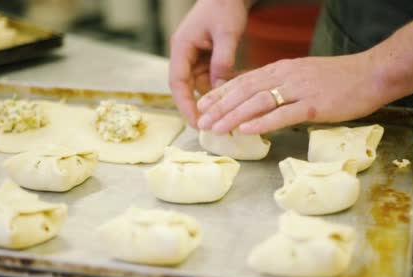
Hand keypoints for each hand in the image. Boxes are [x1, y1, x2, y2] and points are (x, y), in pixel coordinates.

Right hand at [168, 0, 248, 126]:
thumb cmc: (225, 6)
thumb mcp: (227, 34)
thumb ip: (223, 61)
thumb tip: (221, 89)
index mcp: (182, 48)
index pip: (177, 83)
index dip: (184, 105)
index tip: (195, 123)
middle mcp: (184, 54)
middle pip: (187, 88)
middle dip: (199, 107)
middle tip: (213, 128)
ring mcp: (195, 56)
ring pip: (201, 85)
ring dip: (214, 98)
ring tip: (228, 114)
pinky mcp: (206, 57)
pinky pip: (211, 77)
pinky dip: (221, 87)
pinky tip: (234, 96)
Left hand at [196, 52, 389, 133]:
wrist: (373, 74)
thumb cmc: (340, 79)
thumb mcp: (305, 76)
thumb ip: (283, 86)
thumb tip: (262, 101)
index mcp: (282, 70)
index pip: (244, 80)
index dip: (221, 93)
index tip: (203, 105)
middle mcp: (286, 76)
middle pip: (245, 91)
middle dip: (220, 107)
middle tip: (201, 122)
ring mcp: (300, 90)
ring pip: (258, 102)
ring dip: (233, 116)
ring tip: (215, 129)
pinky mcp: (314, 105)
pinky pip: (283, 114)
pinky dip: (262, 122)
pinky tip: (245, 130)